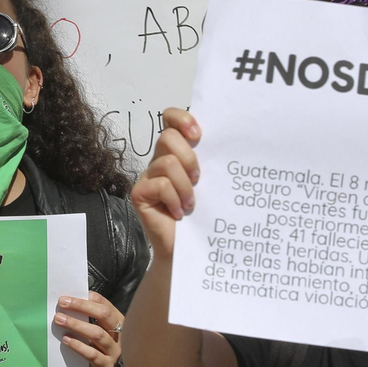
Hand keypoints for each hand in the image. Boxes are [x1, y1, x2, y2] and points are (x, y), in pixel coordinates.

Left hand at [56, 291, 123, 366]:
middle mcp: (120, 335)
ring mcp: (115, 351)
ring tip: (59, 320)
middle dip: (82, 306)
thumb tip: (69, 302)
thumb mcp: (94, 334)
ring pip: (97, 334)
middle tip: (62, 303)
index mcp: (118, 323)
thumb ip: (88, 320)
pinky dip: (78, 345)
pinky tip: (66, 340)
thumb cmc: (96, 351)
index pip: (106, 305)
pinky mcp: (107, 366)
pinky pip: (92, 354)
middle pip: (104, 315)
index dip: (89, 299)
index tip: (70, 295)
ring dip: (76, 325)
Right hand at [130, 108, 200, 261]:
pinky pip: (160, 185)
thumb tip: (228, 140)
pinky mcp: (139, 193)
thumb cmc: (201, 214)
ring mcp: (147, 176)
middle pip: (168, 137)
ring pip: (168, 163)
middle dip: (189, 159)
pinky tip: (179, 213)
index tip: (198, 135)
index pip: (170, 118)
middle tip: (198, 180)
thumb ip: (210, 160)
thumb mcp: (209, 182)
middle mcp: (159, 160)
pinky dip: (174, 199)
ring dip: (185, 187)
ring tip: (190, 203)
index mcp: (176, 152)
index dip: (182, 118)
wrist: (188, 248)